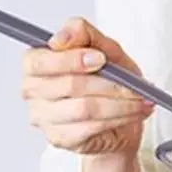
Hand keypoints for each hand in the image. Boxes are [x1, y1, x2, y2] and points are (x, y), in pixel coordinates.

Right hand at [20, 17, 153, 156]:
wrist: (117, 115)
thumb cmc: (105, 79)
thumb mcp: (103, 48)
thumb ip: (83, 34)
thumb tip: (62, 36)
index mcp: (34, 63)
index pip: (39, 61)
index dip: (71, 59)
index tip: (100, 59)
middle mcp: (31, 90)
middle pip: (67, 85)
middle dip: (107, 83)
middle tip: (130, 83)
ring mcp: (42, 117)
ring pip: (84, 108)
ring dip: (119, 103)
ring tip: (139, 99)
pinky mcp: (59, 138)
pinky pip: (91, 126)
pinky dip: (119, 118)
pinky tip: (132, 112)